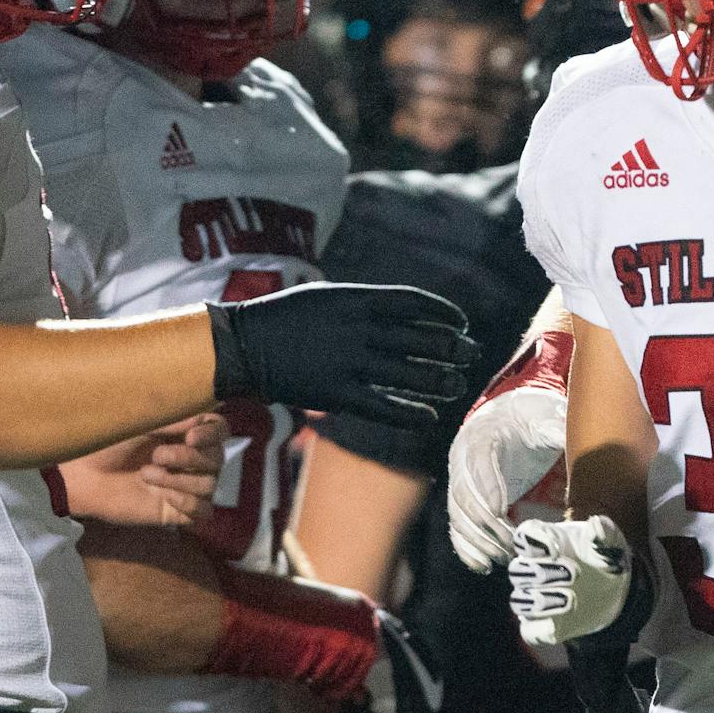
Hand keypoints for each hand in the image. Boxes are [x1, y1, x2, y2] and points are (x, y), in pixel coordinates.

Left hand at [66, 413, 228, 526]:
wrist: (84, 475)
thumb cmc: (110, 443)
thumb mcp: (143, 424)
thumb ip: (176, 420)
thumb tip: (203, 418)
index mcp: (185, 433)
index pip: (220, 430)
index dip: (213, 433)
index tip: (191, 437)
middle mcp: (192, 459)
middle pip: (217, 458)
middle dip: (187, 458)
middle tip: (155, 456)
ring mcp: (186, 486)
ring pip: (209, 485)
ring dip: (178, 480)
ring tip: (147, 476)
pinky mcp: (179, 512)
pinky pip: (203, 511)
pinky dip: (188, 503)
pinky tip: (164, 498)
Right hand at [207, 283, 474, 429]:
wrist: (244, 345)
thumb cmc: (285, 316)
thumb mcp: (327, 295)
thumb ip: (365, 303)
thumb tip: (403, 311)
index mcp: (357, 300)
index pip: (415, 304)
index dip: (444, 314)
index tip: (461, 323)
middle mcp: (359, 329)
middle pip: (421, 340)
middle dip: (451, 348)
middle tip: (469, 354)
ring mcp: (349, 363)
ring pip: (409, 374)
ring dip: (439, 380)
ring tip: (457, 384)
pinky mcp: (337, 394)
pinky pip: (383, 406)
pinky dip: (410, 413)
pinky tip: (430, 417)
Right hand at [446, 383, 567, 572]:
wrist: (508, 419)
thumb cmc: (528, 420)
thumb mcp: (544, 418)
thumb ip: (555, 430)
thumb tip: (573, 440)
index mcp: (482, 436)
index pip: (478, 462)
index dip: (488, 488)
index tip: (501, 512)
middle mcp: (462, 459)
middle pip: (465, 495)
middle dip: (486, 524)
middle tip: (512, 544)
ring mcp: (459, 481)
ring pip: (458, 515)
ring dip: (479, 541)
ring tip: (505, 557)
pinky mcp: (463, 501)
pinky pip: (456, 527)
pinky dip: (467, 548)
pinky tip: (484, 564)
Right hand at [507, 516, 630, 646]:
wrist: (615, 591)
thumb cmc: (605, 559)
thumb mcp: (611, 545)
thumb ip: (604, 534)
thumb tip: (596, 525)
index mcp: (545, 542)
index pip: (524, 536)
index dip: (532, 542)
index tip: (554, 548)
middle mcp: (533, 569)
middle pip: (517, 570)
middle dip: (542, 572)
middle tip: (574, 572)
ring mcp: (535, 598)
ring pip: (519, 601)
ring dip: (541, 601)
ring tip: (570, 599)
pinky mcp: (542, 625)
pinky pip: (530, 632)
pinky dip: (540, 629)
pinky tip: (559, 623)